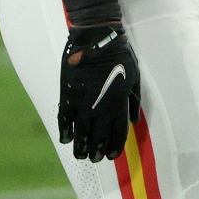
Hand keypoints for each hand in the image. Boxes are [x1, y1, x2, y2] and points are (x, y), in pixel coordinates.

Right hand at [58, 23, 140, 162]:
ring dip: (81, 147)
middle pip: (99, 136)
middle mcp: (100, 108)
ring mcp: (82, 103)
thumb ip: (133, 101)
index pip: (118, 132)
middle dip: (98, 150)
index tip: (112, 155)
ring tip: (81, 156)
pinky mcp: (67, 96)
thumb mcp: (134, 77)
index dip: (115, 146)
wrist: (96, 39)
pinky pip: (64, 119)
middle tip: (96, 159)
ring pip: (81, 133)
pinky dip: (65, 131)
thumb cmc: (120, 55)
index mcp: (119, 103)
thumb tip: (134, 121)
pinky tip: (66, 140)